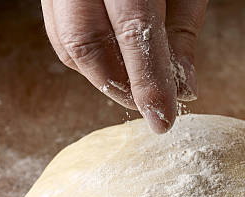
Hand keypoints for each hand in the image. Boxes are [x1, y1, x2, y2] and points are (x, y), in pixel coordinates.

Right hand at [42, 0, 206, 132]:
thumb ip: (182, 32)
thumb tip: (184, 89)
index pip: (134, 32)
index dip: (148, 84)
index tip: (162, 121)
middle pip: (84, 43)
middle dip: (119, 85)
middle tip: (148, 105)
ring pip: (66, 41)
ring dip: (102, 73)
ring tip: (134, 85)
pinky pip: (59, 27)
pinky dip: (88, 53)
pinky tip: (115, 58)